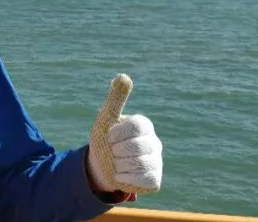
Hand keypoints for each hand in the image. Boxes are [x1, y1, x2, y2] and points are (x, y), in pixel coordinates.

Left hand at [86, 74, 162, 194]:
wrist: (100, 166)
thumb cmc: (104, 140)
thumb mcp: (106, 118)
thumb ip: (115, 99)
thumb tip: (123, 76)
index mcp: (144, 125)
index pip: (135, 126)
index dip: (117, 134)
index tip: (109, 137)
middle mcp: (155, 142)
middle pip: (136, 146)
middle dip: (117, 151)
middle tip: (113, 152)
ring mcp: (157, 161)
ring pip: (140, 164)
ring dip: (120, 166)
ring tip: (117, 163)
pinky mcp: (155, 179)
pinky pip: (144, 180)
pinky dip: (127, 179)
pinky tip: (122, 175)